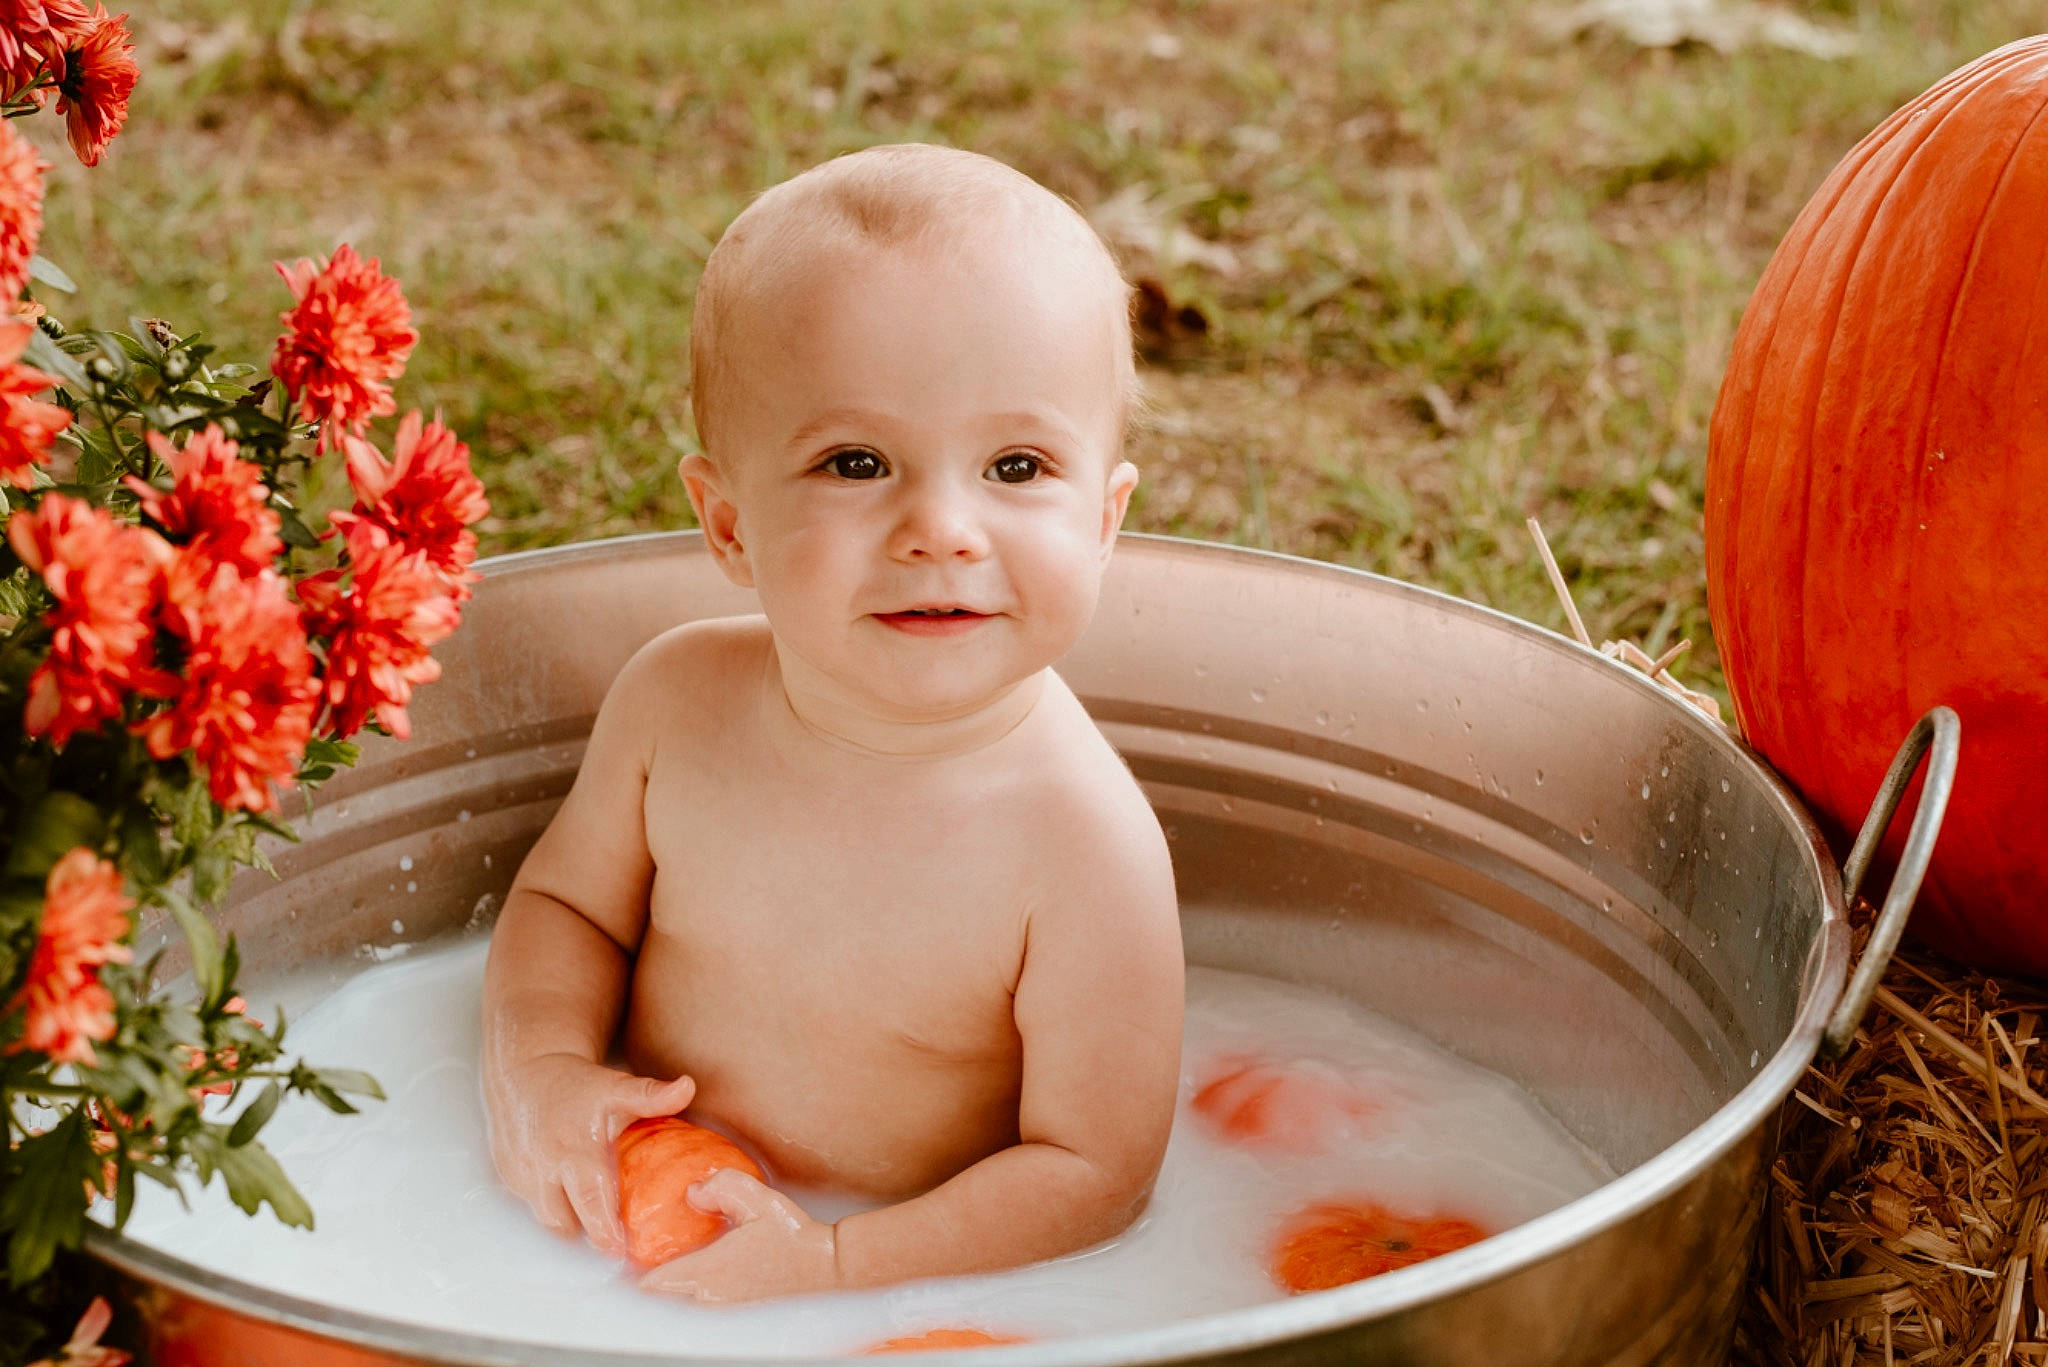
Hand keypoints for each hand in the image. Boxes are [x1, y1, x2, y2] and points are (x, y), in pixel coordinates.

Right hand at [483, 1052, 695, 1257]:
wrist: (525, 1071)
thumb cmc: (576, 1085)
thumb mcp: (614, 1086)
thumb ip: (650, 1095)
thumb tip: (687, 1087)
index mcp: (572, 1149)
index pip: (588, 1197)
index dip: (602, 1228)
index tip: (619, 1251)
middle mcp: (543, 1167)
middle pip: (562, 1220)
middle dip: (586, 1237)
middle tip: (616, 1248)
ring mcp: (522, 1176)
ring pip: (546, 1218)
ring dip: (571, 1225)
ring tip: (598, 1227)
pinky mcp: (509, 1179)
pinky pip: (533, 1205)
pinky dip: (555, 1209)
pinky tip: (574, 1206)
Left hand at [636, 1169, 837, 1302]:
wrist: (827, 1267)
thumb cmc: (794, 1235)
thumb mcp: (758, 1198)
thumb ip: (721, 1187)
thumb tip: (693, 1193)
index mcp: (707, 1271)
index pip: (653, 1283)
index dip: (632, 1274)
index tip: (623, 1259)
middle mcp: (710, 1298)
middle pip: (662, 1302)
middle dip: (649, 1286)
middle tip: (640, 1265)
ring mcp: (724, 1310)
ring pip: (682, 1309)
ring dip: (671, 1294)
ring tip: (665, 1273)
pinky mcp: (739, 1315)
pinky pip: (702, 1311)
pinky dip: (691, 1300)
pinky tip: (698, 1283)